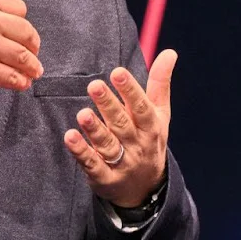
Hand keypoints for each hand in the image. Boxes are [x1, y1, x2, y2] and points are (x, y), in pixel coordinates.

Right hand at [0, 0, 41, 96]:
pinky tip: (22, 82)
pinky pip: (15, 77)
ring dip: (32, 66)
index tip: (22, 29)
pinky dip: (21, 81)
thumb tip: (0, 18)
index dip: (22, 20)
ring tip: (33, 70)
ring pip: (24, 57)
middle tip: (33, 50)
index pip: (18, 8)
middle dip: (33, 44)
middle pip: (27, 33)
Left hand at [62, 52, 175, 208]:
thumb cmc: (150, 140)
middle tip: (94, 85)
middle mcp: (138, 145)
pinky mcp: (105, 178)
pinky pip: (92, 165)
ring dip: (95, 130)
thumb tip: (170, 52)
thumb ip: (160, 84)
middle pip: (122, 124)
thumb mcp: (160, 114)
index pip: (141, 107)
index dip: (130, 90)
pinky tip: (70, 137)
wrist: (145, 188)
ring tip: (83, 113)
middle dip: (109, 105)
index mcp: (152, 127)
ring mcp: (122, 163)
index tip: (117, 72)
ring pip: (108, 145)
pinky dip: (82, 151)